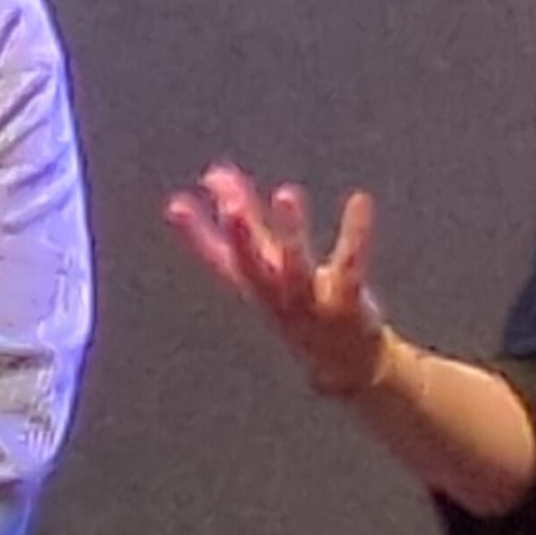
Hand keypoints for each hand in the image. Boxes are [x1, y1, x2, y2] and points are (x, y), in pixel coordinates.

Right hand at [165, 164, 391, 395]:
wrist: (344, 363)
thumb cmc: (298, 305)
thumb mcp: (266, 265)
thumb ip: (244, 220)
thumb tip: (214, 171)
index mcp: (254, 286)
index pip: (219, 259)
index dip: (196, 235)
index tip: (175, 205)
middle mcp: (277, 296)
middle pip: (253, 267)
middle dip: (241, 237)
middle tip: (230, 206)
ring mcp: (311, 302)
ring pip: (296, 267)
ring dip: (291, 232)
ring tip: (286, 193)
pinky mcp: (347, 301)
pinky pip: (350, 264)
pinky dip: (354, 234)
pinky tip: (359, 200)